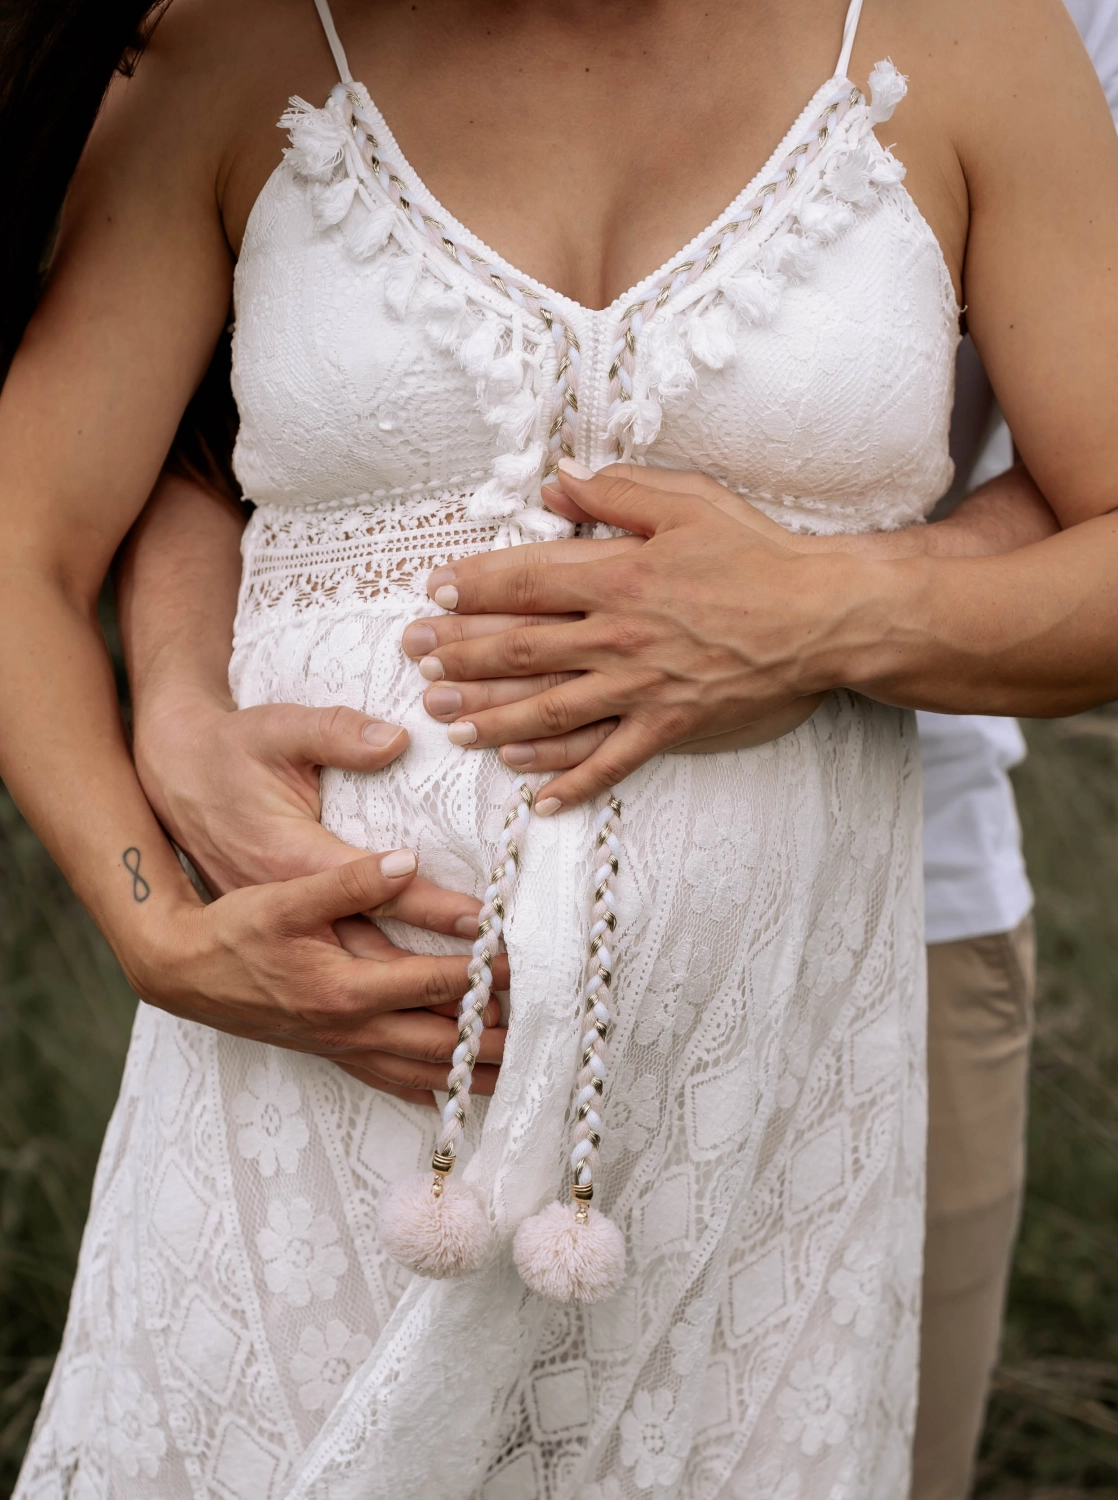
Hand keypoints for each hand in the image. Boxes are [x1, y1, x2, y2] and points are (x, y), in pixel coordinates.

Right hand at [133, 695, 503, 1106]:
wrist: (184, 969)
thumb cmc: (233, 928)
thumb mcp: (284, 893)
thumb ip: (348, 880)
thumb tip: (406, 862)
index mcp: (346, 987)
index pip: (437, 982)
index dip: (487, 975)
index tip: (530, 966)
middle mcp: (350, 1027)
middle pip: (441, 1040)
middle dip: (496, 1037)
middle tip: (549, 1032)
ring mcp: (341, 1045)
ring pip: (422, 1070)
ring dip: (471, 1075)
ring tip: (522, 1073)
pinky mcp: (331, 1050)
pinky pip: (391, 1080)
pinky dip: (429, 1090)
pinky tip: (455, 1097)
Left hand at [411, 465, 842, 807]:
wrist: (824, 616)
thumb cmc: (759, 553)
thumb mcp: (690, 500)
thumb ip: (616, 491)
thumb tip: (557, 479)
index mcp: (620, 577)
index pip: (525, 583)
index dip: (472, 588)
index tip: (431, 593)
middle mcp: (620, 637)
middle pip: (521, 651)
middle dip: (460, 656)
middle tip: (415, 661)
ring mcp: (642, 689)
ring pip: (550, 711)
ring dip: (493, 720)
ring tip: (449, 724)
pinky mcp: (670, 727)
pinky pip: (610, 761)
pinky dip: (571, 782)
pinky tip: (533, 796)